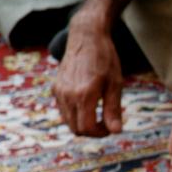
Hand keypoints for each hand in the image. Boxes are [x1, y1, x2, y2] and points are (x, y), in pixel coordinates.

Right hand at [53, 17, 123, 135]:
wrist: (86, 37)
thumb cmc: (105, 59)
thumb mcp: (115, 84)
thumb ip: (113, 109)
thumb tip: (116, 132)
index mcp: (83, 94)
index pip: (87, 128)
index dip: (101, 133)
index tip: (111, 126)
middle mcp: (67, 94)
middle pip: (76, 129)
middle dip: (92, 131)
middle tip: (107, 122)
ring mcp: (59, 91)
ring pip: (68, 121)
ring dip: (83, 123)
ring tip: (99, 113)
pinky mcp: (55, 87)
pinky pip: (64, 110)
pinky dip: (76, 114)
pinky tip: (89, 104)